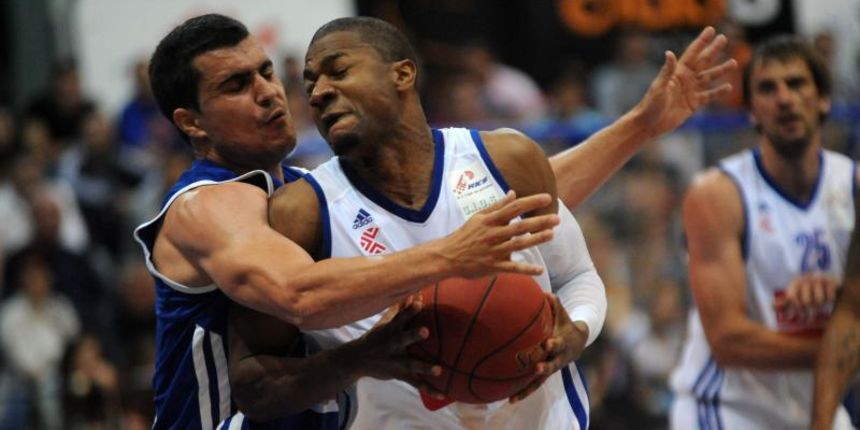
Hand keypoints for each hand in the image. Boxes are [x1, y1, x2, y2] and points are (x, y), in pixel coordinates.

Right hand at [348, 300, 443, 396]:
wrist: (357, 360)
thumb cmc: (376, 337)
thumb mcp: (385, 322)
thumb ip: (400, 308)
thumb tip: (414, 291)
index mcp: (390, 329)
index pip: (400, 317)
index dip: (409, 310)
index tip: (420, 302)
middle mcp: (393, 345)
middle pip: (404, 339)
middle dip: (414, 335)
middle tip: (426, 331)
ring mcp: (396, 361)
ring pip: (411, 364)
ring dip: (425, 367)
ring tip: (438, 370)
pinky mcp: (399, 374)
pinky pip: (415, 383)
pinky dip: (429, 389)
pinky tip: (443, 394)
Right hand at [442, 191, 558, 277]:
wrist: (447, 256)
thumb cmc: (465, 235)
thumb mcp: (478, 217)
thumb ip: (497, 206)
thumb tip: (513, 193)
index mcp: (490, 221)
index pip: (514, 208)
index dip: (531, 202)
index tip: (547, 198)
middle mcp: (494, 234)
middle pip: (519, 227)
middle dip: (539, 222)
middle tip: (556, 218)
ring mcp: (494, 251)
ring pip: (518, 245)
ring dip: (535, 240)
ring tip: (551, 235)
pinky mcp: (493, 266)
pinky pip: (512, 269)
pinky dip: (525, 269)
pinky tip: (539, 270)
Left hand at [509, 294, 587, 402]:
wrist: (578, 343)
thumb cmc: (564, 324)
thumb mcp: (562, 314)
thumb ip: (555, 303)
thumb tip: (545, 291)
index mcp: (561, 343)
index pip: (558, 343)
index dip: (554, 344)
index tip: (548, 343)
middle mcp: (557, 358)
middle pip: (551, 365)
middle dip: (545, 367)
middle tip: (536, 368)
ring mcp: (551, 369)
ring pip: (540, 381)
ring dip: (528, 389)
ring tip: (514, 397)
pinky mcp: (544, 376)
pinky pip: (533, 386)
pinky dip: (523, 393)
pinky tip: (509, 400)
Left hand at [633, 26, 737, 137]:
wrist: (648, 124)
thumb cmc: (650, 105)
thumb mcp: (659, 87)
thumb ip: (667, 71)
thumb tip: (669, 53)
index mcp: (677, 73)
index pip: (692, 54)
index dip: (702, 41)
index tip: (711, 30)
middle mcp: (685, 79)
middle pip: (703, 62)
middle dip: (713, 50)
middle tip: (724, 38)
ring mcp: (690, 91)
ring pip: (709, 78)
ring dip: (720, 70)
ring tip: (734, 63)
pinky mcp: (692, 104)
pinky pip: (708, 96)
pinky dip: (718, 92)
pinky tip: (728, 87)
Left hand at [774, 273, 837, 314]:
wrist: (828, 282)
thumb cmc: (808, 292)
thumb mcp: (795, 295)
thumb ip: (784, 302)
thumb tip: (771, 306)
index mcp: (795, 282)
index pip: (792, 298)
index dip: (796, 308)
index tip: (800, 314)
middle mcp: (806, 279)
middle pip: (806, 302)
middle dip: (809, 309)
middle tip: (811, 311)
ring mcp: (818, 279)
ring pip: (819, 300)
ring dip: (820, 305)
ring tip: (820, 303)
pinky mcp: (831, 281)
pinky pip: (830, 297)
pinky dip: (830, 300)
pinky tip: (828, 297)